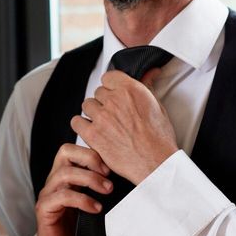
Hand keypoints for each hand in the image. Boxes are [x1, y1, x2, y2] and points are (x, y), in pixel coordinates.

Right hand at [34, 143, 110, 235]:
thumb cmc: (80, 228)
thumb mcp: (93, 201)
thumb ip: (101, 187)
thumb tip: (127, 175)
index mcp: (65, 174)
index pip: (72, 149)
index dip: (92, 152)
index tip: (112, 167)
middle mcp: (54, 180)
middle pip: (65, 152)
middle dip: (90, 159)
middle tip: (109, 176)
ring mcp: (47, 193)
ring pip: (65, 173)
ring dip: (90, 179)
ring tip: (107, 191)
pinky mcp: (44, 209)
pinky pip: (61, 196)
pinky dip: (82, 199)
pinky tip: (96, 208)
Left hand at [71, 68, 176, 183]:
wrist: (156, 163)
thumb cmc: (159, 138)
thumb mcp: (158, 106)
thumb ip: (147, 86)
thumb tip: (150, 72)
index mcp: (131, 90)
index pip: (108, 77)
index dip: (111, 87)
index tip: (114, 95)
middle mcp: (115, 101)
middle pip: (98, 92)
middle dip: (105, 103)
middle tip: (114, 115)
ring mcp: (102, 117)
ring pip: (87, 105)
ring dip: (94, 114)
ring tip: (105, 125)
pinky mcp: (93, 134)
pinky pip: (76, 122)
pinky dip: (82, 126)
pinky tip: (92, 131)